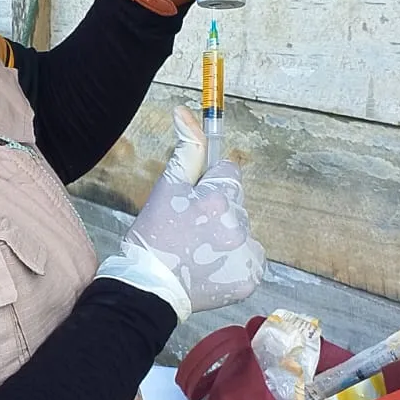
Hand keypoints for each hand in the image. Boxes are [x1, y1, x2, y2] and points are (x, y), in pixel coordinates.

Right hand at [94, 108, 265, 320]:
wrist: (147, 288)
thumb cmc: (153, 236)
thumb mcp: (166, 187)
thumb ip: (187, 148)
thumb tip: (185, 111)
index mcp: (218, 199)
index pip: (230, 174)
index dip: (210, 186)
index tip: (194, 203)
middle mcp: (238, 226)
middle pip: (238, 203)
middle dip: (219, 211)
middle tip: (191, 230)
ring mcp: (246, 256)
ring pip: (245, 230)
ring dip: (228, 236)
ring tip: (199, 250)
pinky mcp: (249, 279)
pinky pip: (251, 259)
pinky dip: (235, 262)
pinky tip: (211, 266)